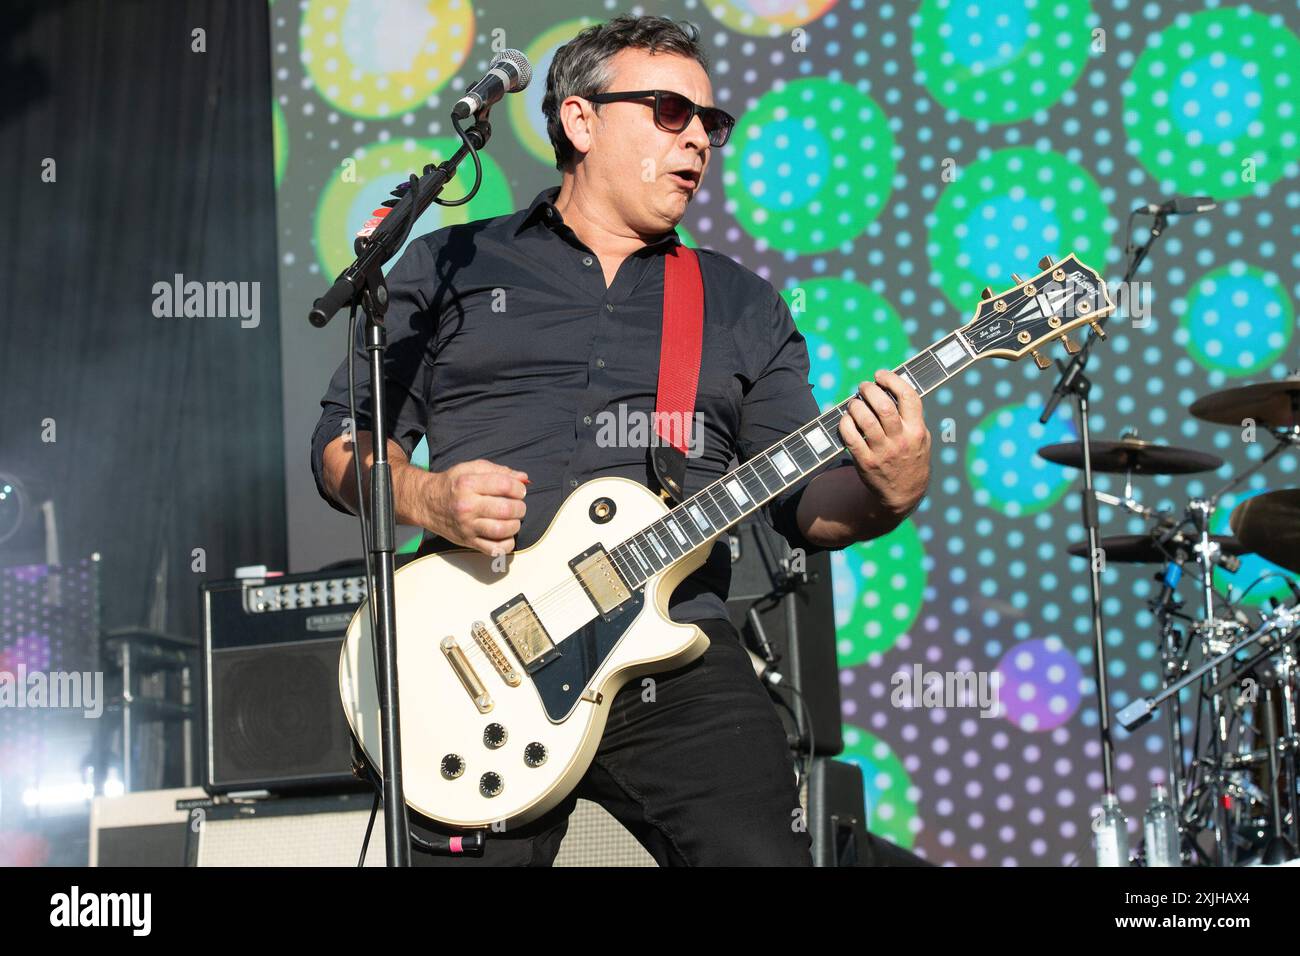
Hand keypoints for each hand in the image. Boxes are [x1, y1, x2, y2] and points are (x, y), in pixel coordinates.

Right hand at [427, 459, 528, 555]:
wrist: (427, 503)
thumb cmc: (452, 485)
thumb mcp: (471, 468)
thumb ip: (499, 471)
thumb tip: (523, 478)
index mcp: (468, 484)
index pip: (505, 486)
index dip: (519, 488)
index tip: (519, 490)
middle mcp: (467, 506)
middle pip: (506, 509)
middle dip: (520, 507)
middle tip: (518, 505)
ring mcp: (467, 526)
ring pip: (502, 530)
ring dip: (515, 525)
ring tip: (513, 519)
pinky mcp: (468, 542)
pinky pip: (495, 549)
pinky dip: (507, 544)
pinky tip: (505, 534)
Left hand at [838, 369, 930, 518]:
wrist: (903, 494)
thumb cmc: (910, 458)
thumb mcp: (921, 439)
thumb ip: (911, 417)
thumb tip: (892, 388)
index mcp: (917, 430)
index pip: (908, 397)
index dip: (892, 380)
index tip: (880, 375)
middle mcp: (901, 440)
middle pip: (883, 406)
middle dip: (869, 390)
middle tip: (863, 387)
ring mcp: (883, 452)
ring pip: (865, 420)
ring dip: (855, 405)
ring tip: (854, 403)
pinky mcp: (866, 462)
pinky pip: (850, 437)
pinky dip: (845, 423)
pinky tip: (846, 420)